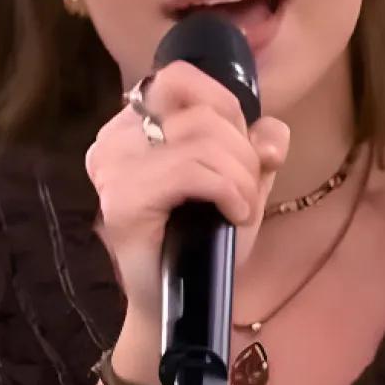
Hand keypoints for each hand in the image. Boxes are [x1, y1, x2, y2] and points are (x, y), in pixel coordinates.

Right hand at [85, 61, 290, 317]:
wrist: (181, 306)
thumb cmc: (203, 243)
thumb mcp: (239, 184)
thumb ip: (255, 148)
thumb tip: (271, 132)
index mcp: (132, 126)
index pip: (180, 78)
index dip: (225, 106)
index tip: (238, 153)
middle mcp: (114, 140)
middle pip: (201, 110)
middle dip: (243, 151)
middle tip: (246, 192)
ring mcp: (113, 169)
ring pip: (202, 137)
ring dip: (241, 175)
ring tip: (241, 207)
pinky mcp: (123, 199)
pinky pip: (193, 171)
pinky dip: (230, 190)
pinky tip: (234, 215)